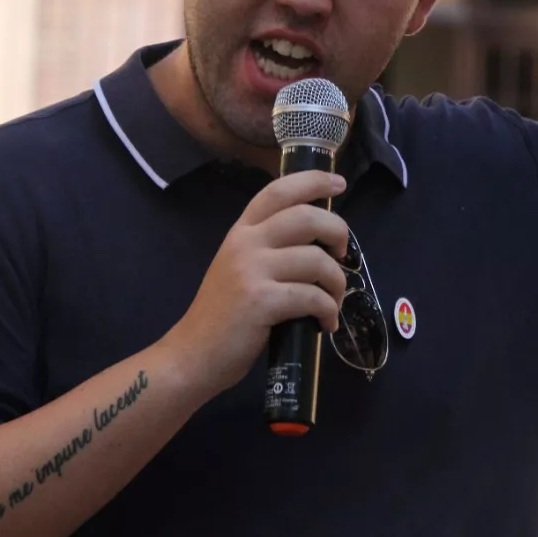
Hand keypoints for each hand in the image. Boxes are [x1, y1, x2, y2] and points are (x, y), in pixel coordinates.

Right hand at [164, 171, 349, 396]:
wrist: (194, 355)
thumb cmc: (224, 315)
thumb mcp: (240, 268)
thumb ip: (270, 249)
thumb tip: (319, 242)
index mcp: (241, 232)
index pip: (278, 191)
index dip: (313, 182)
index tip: (339, 184)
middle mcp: (245, 243)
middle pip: (306, 217)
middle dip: (337, 232)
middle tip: (343, 254)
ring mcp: (252, 271)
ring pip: (317, 260)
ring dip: (337, 283)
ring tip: (334, 303)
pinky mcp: (261, 301)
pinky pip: (313, 297)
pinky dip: (328, 311)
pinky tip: (325, 323)